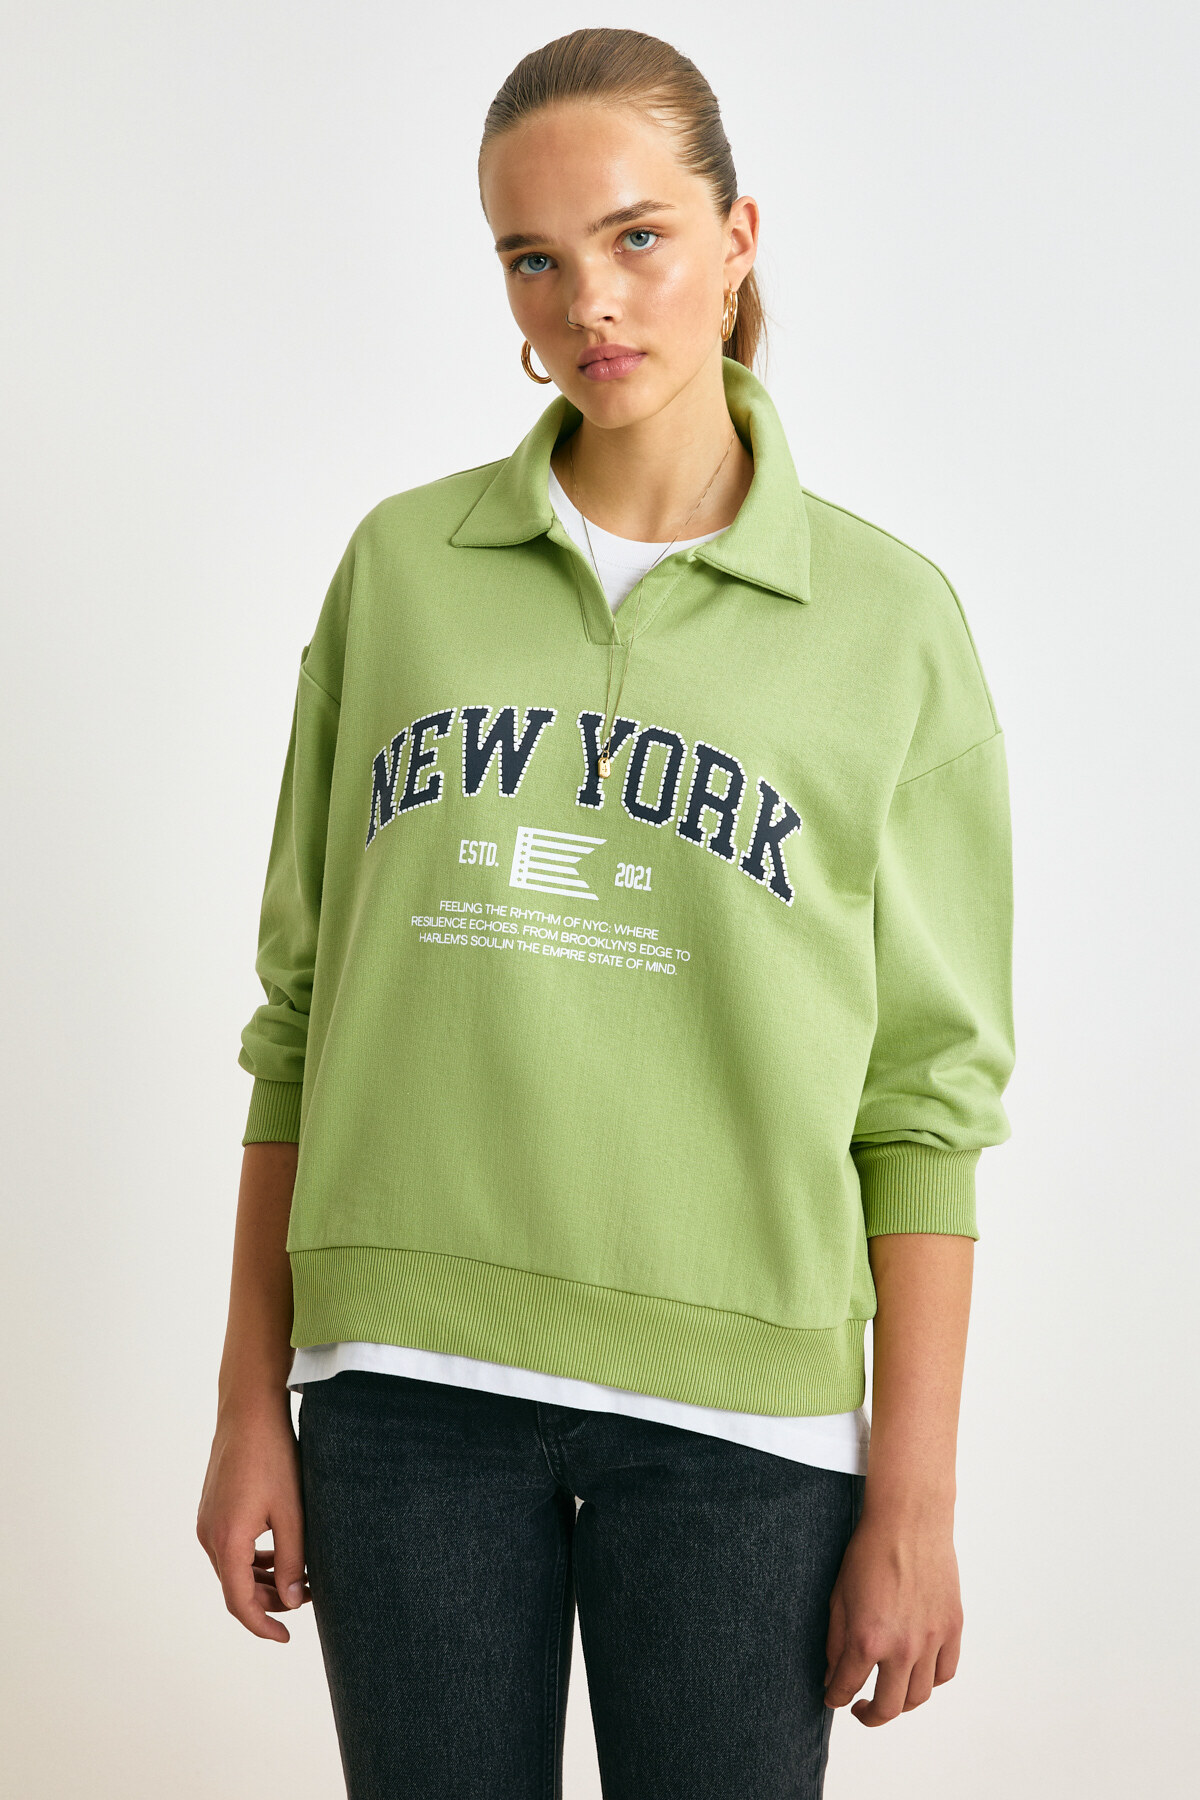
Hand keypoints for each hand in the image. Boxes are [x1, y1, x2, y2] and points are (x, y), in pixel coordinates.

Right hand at [196, 1400, 310, 1642]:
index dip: (263, 1625)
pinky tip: (279, 1551)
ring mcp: (208, 1521)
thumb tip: (295, 1601)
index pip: (239, 1603)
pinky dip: (253, 1558)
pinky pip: (230, 1547)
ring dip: (263, 1578)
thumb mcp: (292, 1512)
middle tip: (308, 1596)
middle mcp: (209, 1536)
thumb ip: (293, 1560)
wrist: (249, 1411)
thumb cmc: (274, 1457)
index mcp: (226, 1542)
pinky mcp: (213, 1508)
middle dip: (270, 1600)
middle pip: (236, 1587)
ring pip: (233, 1567)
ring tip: (299, 1576)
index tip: (286, 1636)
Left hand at [823, 1507, 962, 1725]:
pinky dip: (930, 1681)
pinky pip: (944, 1672)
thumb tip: (833, 1677)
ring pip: (919, 1696)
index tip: (833, 1698)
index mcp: (867, 1639)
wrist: (908, 1521)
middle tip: (861, 1710)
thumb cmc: (868, 1552)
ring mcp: (931, 1640)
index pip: (847, 1688)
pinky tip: (916, 1673)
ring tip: (889, 1693)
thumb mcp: (839, 1597)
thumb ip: (835, 1643)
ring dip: (901, 1703)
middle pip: (889, 1708)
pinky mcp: (952, 1628)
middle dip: (870, 1716)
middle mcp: (902, 1647)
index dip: (835, 1698)